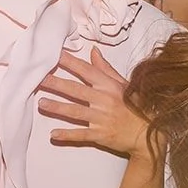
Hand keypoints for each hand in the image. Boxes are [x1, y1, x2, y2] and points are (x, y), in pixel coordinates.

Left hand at [38, 49, 152, 157]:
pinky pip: (81, 135)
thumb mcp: (124, 84)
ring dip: (57, 108)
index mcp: (109, 86)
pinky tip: (54, 134)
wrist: (148, 134)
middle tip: (39, 78)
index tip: (54, 54)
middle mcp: (104, 101)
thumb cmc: (137, 106)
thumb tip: (93, 51)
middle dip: (56, 84)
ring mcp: (102, 119)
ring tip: (41, 103)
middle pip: (75, 90)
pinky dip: (67, 135)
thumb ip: (106, 69)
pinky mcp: (101, 135)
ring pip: (75, 112)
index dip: (69, 62)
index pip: (86, 71)